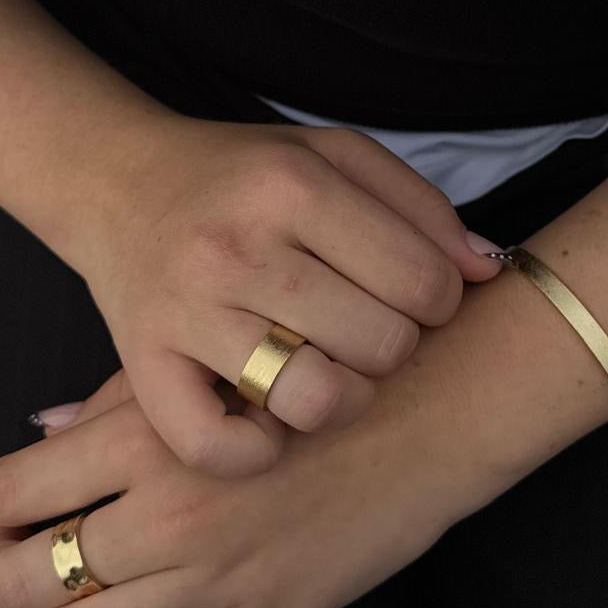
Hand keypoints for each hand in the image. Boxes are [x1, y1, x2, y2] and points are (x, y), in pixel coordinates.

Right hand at [0, 0, 500, 480]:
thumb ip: (420, 206)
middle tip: (364, 329)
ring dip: (340, 400)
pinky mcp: (143, 365)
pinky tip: (266, 418)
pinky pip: (219, 446)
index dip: (439, 300)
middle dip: (393, 347)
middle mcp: (238, 247)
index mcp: (292, 186)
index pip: (425, 282)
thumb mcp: (334, 156)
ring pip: (316, 401)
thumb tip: (490, 271)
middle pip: (382, 345)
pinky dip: (257, 451)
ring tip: (326, 372)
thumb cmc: (243, 176)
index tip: (407, 292)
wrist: (117, 183)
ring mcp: (186, 311)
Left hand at [0, 363, 496, 607]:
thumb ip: (116, 405)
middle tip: (22, 555)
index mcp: (147, 440)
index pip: (11, 494)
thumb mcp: (210, 373)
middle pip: (23, 581)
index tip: (11, 505)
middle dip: (5, 571)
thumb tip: (40, 434)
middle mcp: (169, 518)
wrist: (424, 415)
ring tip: (75, 592)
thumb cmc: (315, 376)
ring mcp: (213, 581)